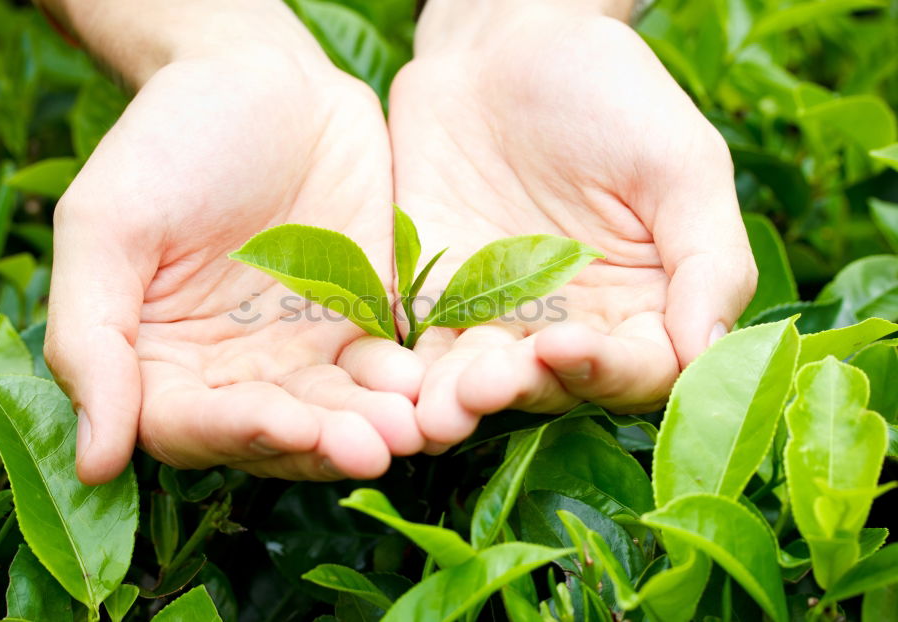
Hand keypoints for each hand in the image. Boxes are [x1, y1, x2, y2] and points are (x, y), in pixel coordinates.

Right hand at [45, 4, 423, 483]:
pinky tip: (422, 383)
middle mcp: (231, 372)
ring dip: (369, 426)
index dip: (234, 434)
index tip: (282, 425)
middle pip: (274, 436)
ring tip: (405, 428)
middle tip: (368, 448)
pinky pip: (382, 368)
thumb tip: (92, 464)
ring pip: (335, 413)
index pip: (189, 428)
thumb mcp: (107, 227)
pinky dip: (400, 383)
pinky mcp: (360, 322)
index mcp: (160, 362)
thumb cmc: (167, 141)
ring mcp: (301, 351)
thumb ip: (91, 340)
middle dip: (320, 444)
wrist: (261, 78)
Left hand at [388, 0, 756, 449]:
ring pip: (479, 381)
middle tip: (486, 385)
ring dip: (457, 402)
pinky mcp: (431, 297)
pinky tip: (393, 382)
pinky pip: (418, 347)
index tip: (567, 348)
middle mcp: (570, 324)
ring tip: (435, 410)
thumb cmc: (608, 94)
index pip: (637, 370)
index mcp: (644, 305)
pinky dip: (406, 373)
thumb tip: (711, 353)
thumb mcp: (680, 164)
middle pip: (551, 387)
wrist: (504, 48)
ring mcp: (496, 314)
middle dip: (519, 391)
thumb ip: (708, 260)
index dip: (606, 372)